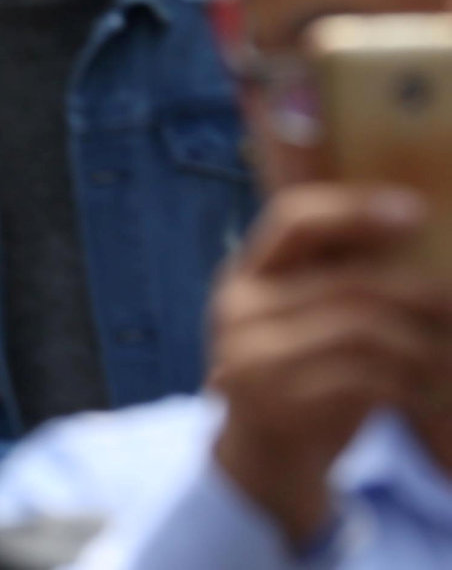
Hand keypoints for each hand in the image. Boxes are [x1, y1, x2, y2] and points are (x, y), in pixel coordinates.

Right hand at [207, 185, 451, 546]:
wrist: (262, 460)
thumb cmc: (298, 378)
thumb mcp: (300, 322)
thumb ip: (333, 284)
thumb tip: (412, 240)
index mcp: (246, 274)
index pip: (294, 221)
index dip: (354, 210)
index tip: (414, 212)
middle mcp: (240, 308)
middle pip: (347, 284)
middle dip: (417, 294)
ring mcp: (253, 357)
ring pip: (361, 333)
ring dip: (422, 346)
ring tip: (446, 357)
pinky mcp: (278, 404)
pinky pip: (364, 382)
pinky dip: (410, 385)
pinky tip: (429, 392)